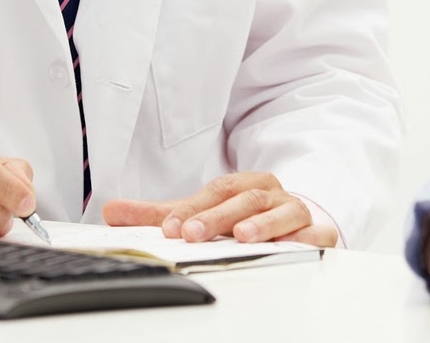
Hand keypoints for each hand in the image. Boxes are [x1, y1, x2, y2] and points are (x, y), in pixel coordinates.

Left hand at [102, 171, 337, 246]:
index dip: (192, 208)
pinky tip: (293, 246)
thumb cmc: (246, 214)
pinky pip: (316, 233)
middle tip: (192, 233)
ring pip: (281, 212)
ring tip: (242, 236)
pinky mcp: (318, 232)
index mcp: (242, 184)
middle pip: (243, 200)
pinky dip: (306, 238)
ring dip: (262, 224)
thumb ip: (161, 215)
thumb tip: (112, 212)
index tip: (169, 228)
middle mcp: (269, 193)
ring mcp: (294, 211)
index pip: (215, 191)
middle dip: (218, 216)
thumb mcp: (203, 212)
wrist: (299, 217)